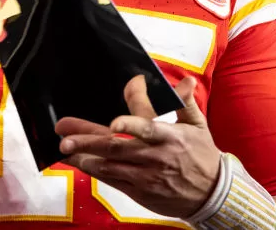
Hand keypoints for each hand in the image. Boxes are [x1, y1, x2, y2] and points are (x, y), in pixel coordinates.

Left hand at [55, 75, 220, 218]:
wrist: (211, 195)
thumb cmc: (201, 155)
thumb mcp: (197, 125)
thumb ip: (185, 101)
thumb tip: (186, 80)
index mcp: (170, 137)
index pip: (147, 128)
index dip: (130, 125)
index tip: (113, 122)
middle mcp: (155, 158)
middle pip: (118, 147)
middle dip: (88, 138)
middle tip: (64, 130)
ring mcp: (145, 177)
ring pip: (110, 166)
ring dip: (85, 156)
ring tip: (65, 148)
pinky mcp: (139, 192)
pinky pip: (112, 180)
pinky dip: (95, 171)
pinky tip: (79, 162)